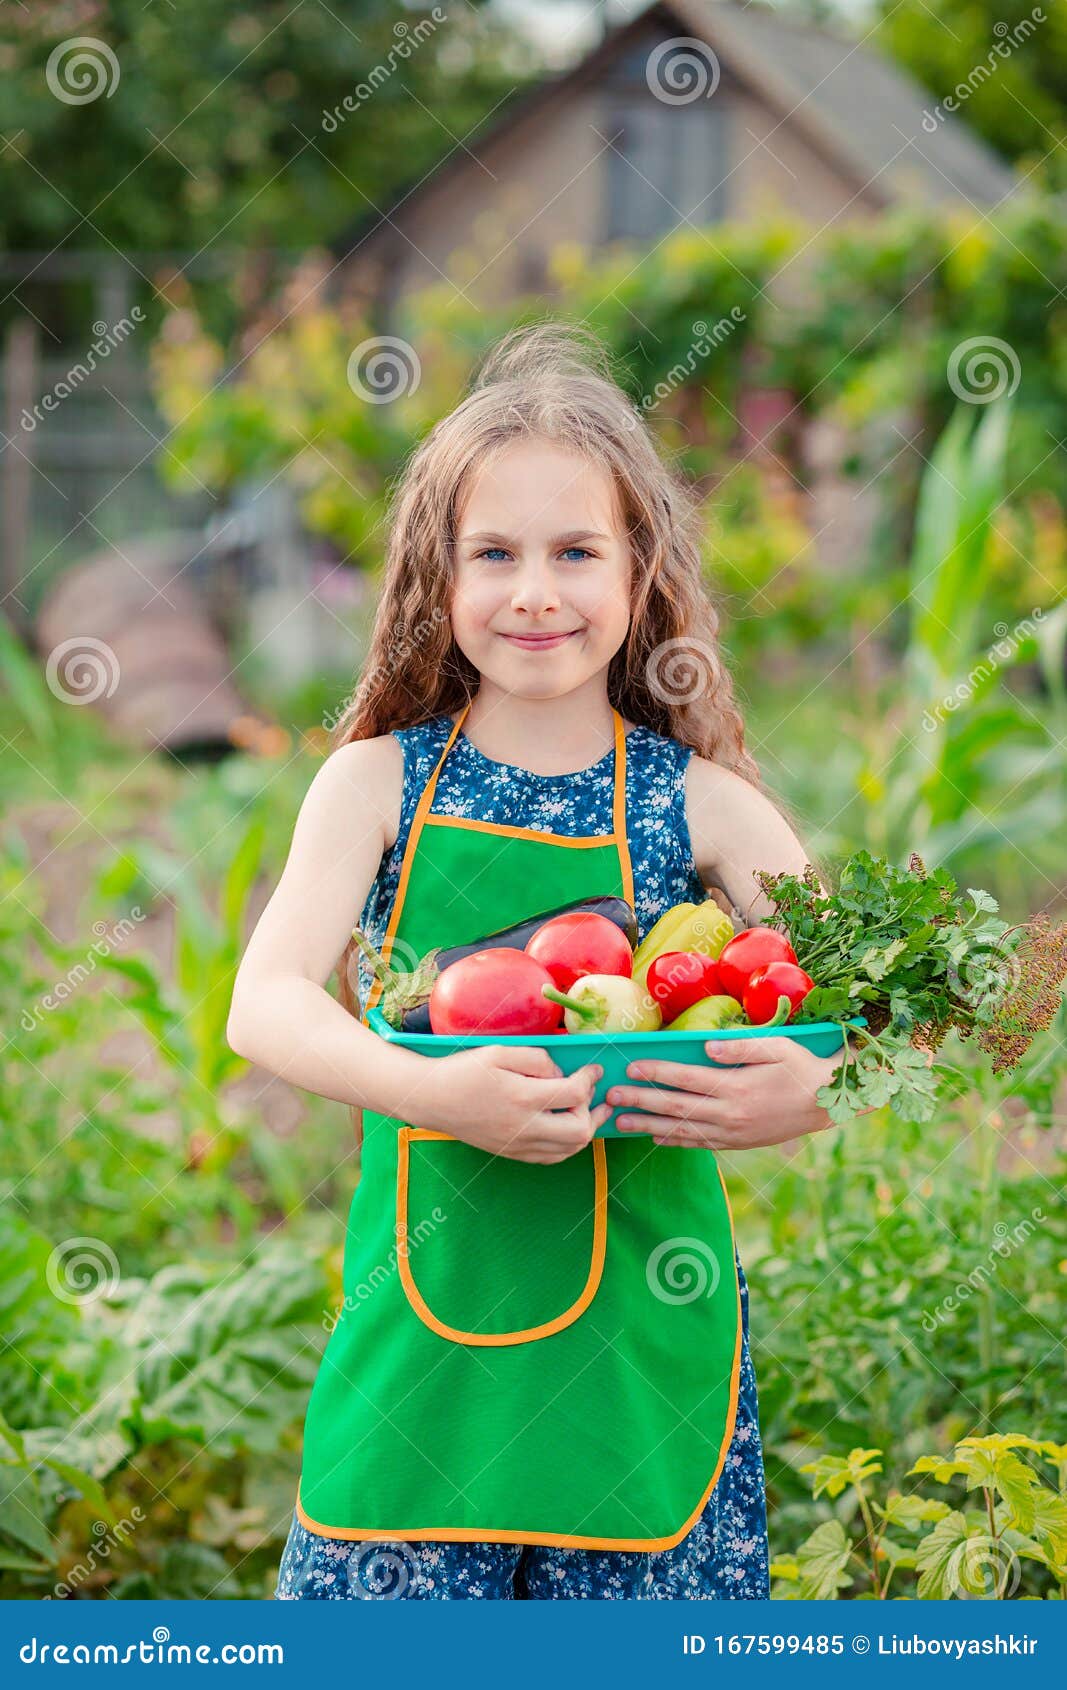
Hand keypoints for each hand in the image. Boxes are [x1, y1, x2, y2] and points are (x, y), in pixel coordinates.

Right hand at [407, 1044, 610, 1163]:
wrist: (432, 1099)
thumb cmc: (464, 1071)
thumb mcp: (499, 1052)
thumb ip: (537, 1059)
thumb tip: (561, 1073)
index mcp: (522, 1097)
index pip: (574, 1094)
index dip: (590, 1079)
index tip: (594, 1068)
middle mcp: (523, 1127)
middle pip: (580, 1131)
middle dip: (592, 1109)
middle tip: (588, 1091)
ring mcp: (518, 1145)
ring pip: (570, 1149)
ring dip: (585, 1128)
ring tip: (587, 1109)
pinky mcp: (512, 1153)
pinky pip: (552, 1157)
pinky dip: (567, 1143)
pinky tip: (566, 1125)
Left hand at [606, 1036, 844, 1147]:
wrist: (825, 1104)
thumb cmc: (799, 1068)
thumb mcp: (776, 1048)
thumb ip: (740, 1047)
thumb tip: (706, 1045)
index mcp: (737, 1087)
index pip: (686, 1079)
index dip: (656, 1072)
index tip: (630, 1067)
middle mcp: (730, 1114)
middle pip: (676, 1107)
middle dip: (640, 1101)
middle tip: (609, 1097)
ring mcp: (732, 1132)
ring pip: (682, 1131)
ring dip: (648, 1126)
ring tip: (620, 1123)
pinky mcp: (737, 1143)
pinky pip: (699, 1144)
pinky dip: (675, 1141)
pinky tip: (655, 1138)